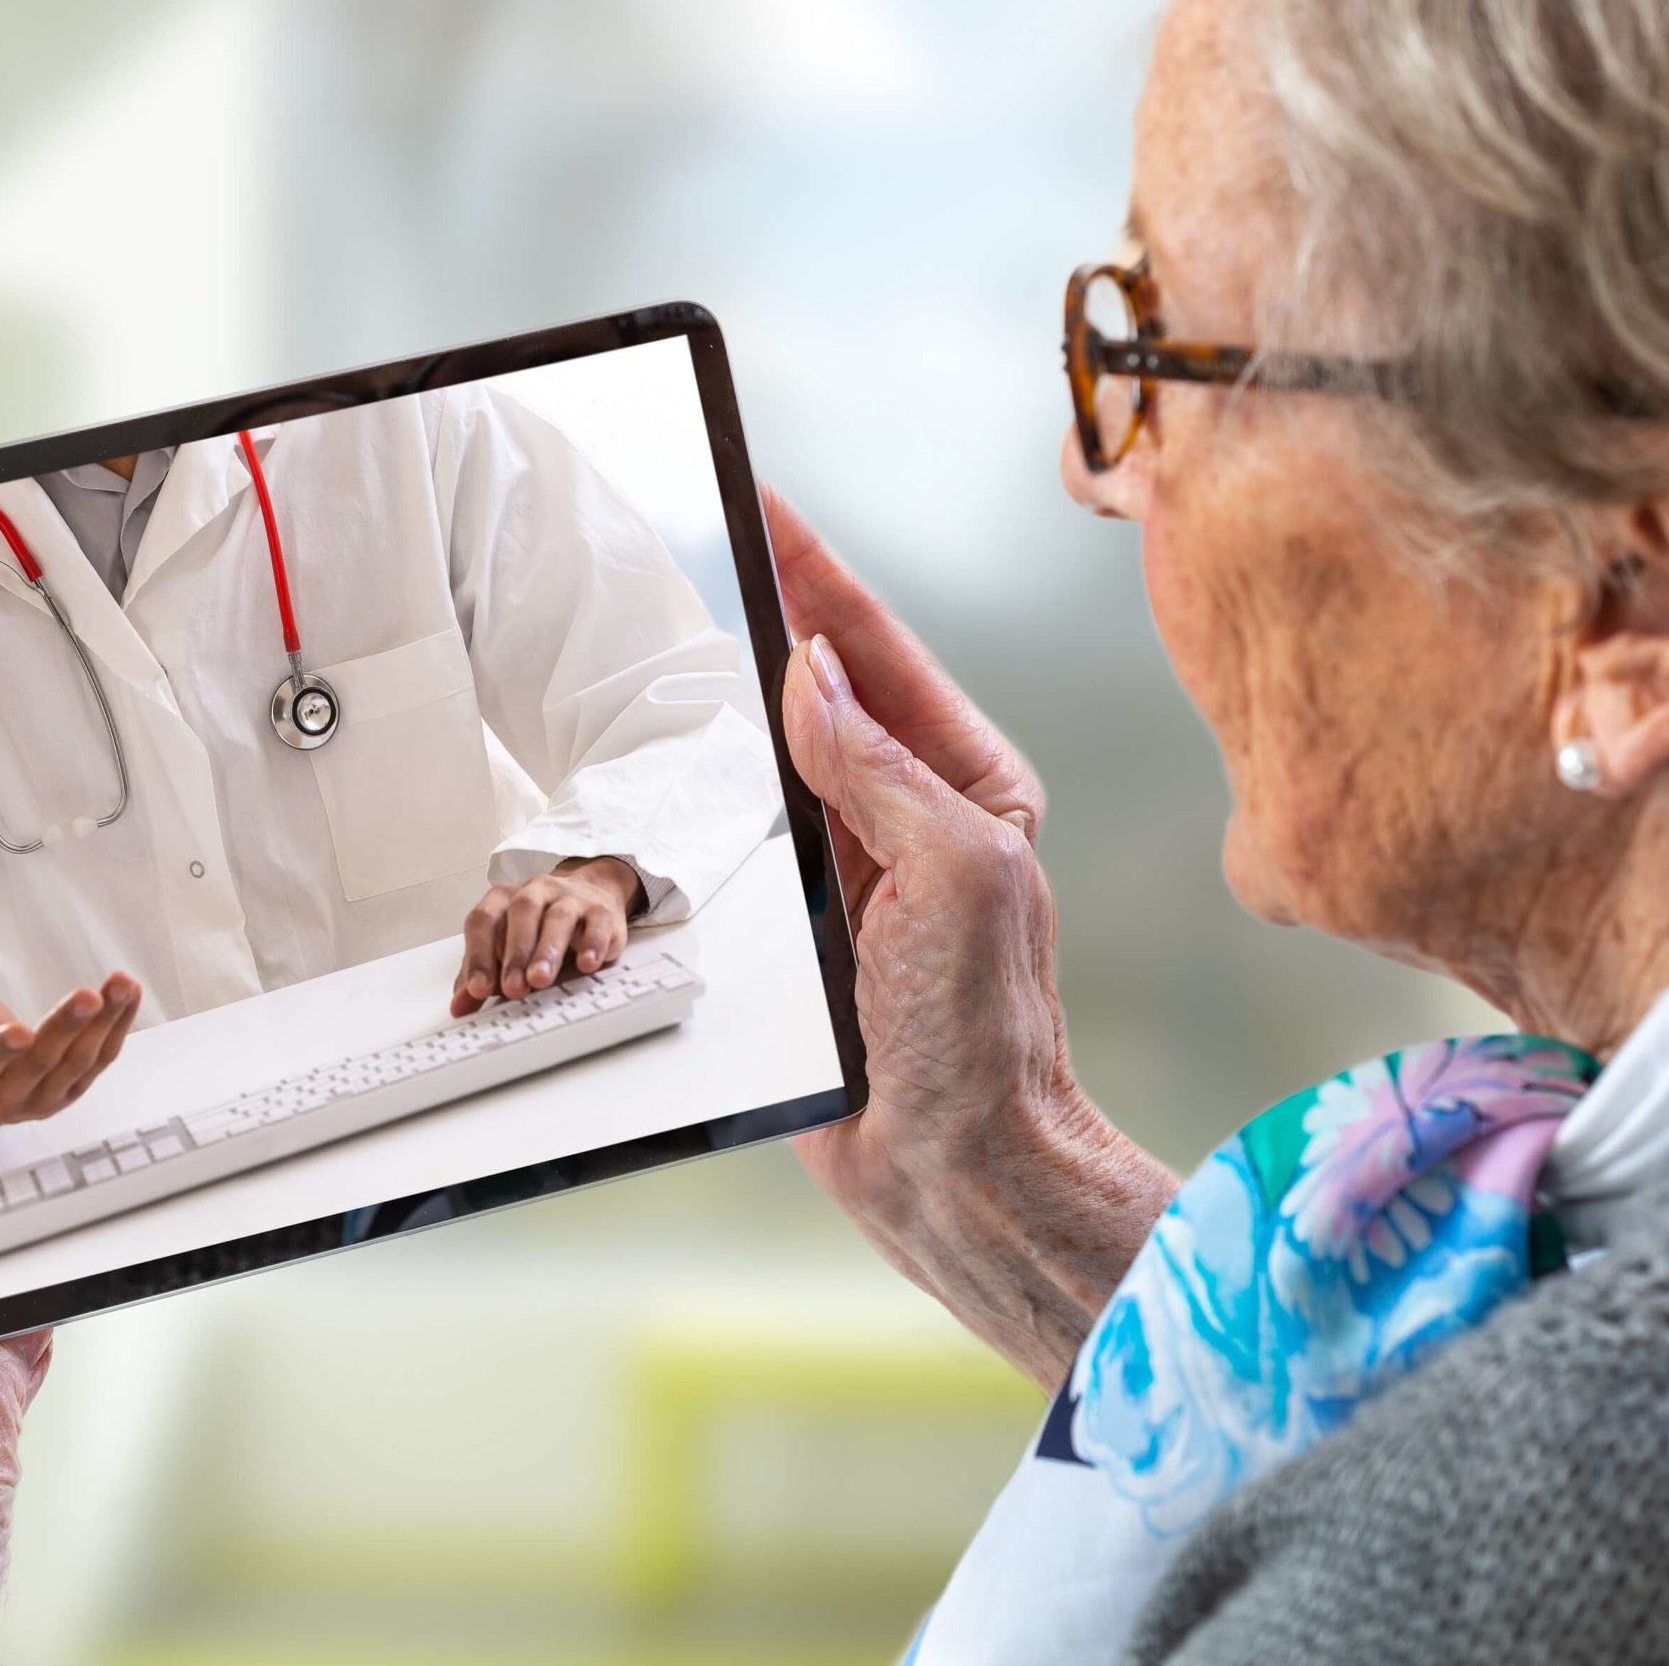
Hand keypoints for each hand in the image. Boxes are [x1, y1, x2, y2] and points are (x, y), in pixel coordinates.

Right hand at [0, 966, 141, 1129]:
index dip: (1, 1050)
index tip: (20, 1029)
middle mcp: (9, 1094)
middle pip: (42, 1062)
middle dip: (67, 1027)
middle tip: (89, 995)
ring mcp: (46, 1096)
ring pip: (79, 1061)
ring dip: (105, 1022)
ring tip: (121, 985)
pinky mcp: (74, 1088)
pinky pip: (100, 1058)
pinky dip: (117, 1026)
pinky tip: (128, 996)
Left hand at [450, 855, 644, 1016]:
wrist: (589, 893)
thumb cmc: (539, 926)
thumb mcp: (505, 947)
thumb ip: (482, 974)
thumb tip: (459, 1006)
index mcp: (503, 899)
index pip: (484, 921)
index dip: (479, 955)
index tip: (478, 989)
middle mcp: (535, 891)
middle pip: (521, 913)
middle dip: (515, 953)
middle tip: (512, 988)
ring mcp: (570, 898)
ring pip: (558, 917)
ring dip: (548, 950)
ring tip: (541, 980)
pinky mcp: (602, 910)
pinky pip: (597, 923)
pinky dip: (593, 944)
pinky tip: (587, 965)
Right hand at [768, 484, 1175, 1381]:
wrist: (954, 1171)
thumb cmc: (982, 1039)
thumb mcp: (956, 879)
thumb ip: (884, 771)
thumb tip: (816, 675)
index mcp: (970, 786)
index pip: (874, 650)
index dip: (813, 569)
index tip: (761, 497)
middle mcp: (915, 816)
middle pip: (826, 683)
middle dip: (774, 603)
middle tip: (720, 528)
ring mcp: (859, 868)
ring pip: (780, 749)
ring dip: (738, 687)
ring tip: (697, 608)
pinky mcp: (809, 924)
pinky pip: (748, 831)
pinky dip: (713, 783)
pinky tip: (686, 749)